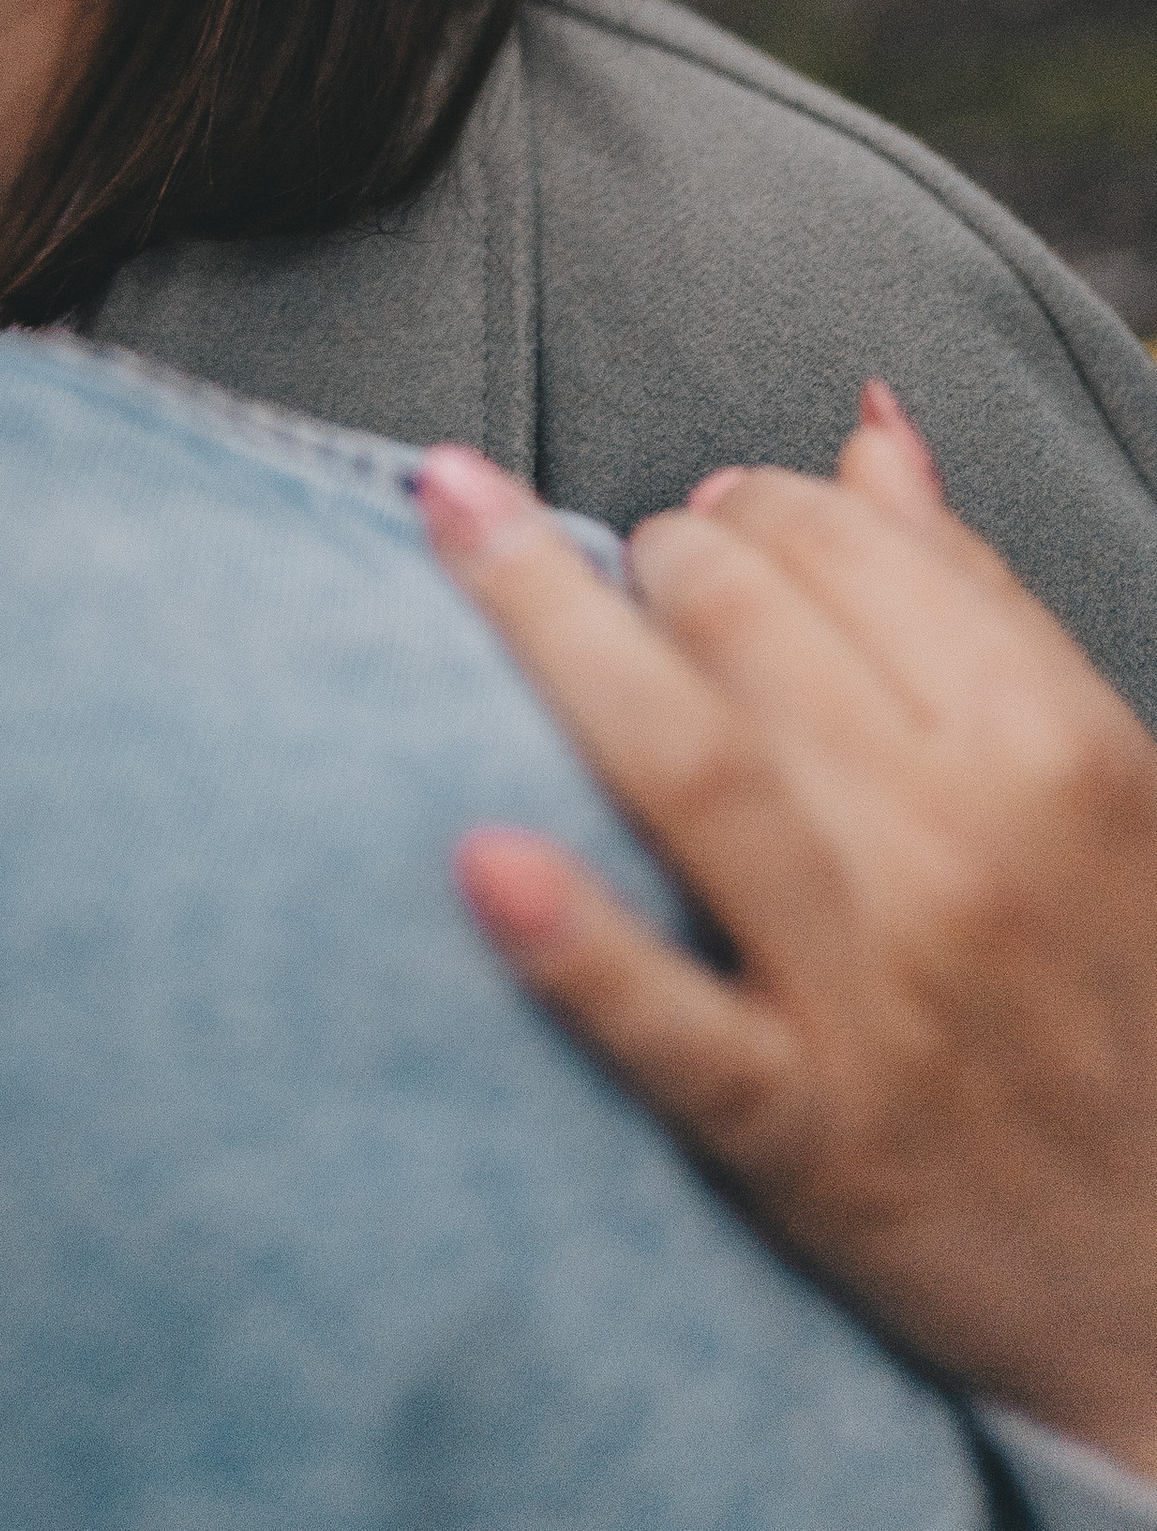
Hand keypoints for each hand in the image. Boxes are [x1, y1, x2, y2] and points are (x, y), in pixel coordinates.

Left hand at [419, 391, 1156, 1483]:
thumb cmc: (1122, 1000)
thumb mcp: (1105, 788)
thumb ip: (978, 597)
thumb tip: (866, 424)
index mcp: (1053, 748)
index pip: (848, 544)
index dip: (750, 502)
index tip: (710, 513)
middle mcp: (966, 847)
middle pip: (750, 623)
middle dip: (655, 554)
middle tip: (629, 572)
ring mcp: (878, 992)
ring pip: (689, 764)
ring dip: (557, 630)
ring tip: (466, 545)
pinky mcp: (807, 1134)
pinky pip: (675, 1027)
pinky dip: (576, 947)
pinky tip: (477, 860)